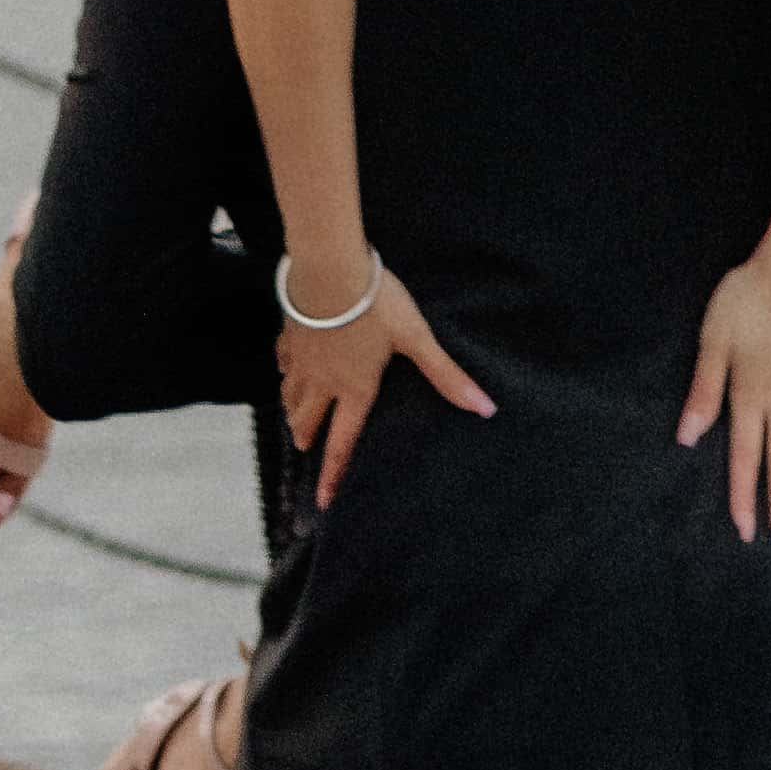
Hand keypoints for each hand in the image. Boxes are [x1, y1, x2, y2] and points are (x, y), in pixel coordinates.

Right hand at [274, 257, 493, 508]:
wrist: (329, 269)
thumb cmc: (375, 305)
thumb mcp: (416, 339)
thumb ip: (446, 375)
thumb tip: (486, 408)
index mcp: (355, 389)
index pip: (342, 442)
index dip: (334, 474)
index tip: (324, 501)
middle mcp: (323, 381)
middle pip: (308, 421)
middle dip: (307, 438)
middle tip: (305, 448)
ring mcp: (303, 359)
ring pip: (291, 395)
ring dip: (293, 411)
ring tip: (296, 419)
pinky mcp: (290, 334)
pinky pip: (284, 363)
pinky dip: (286, 373)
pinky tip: (288, 369)